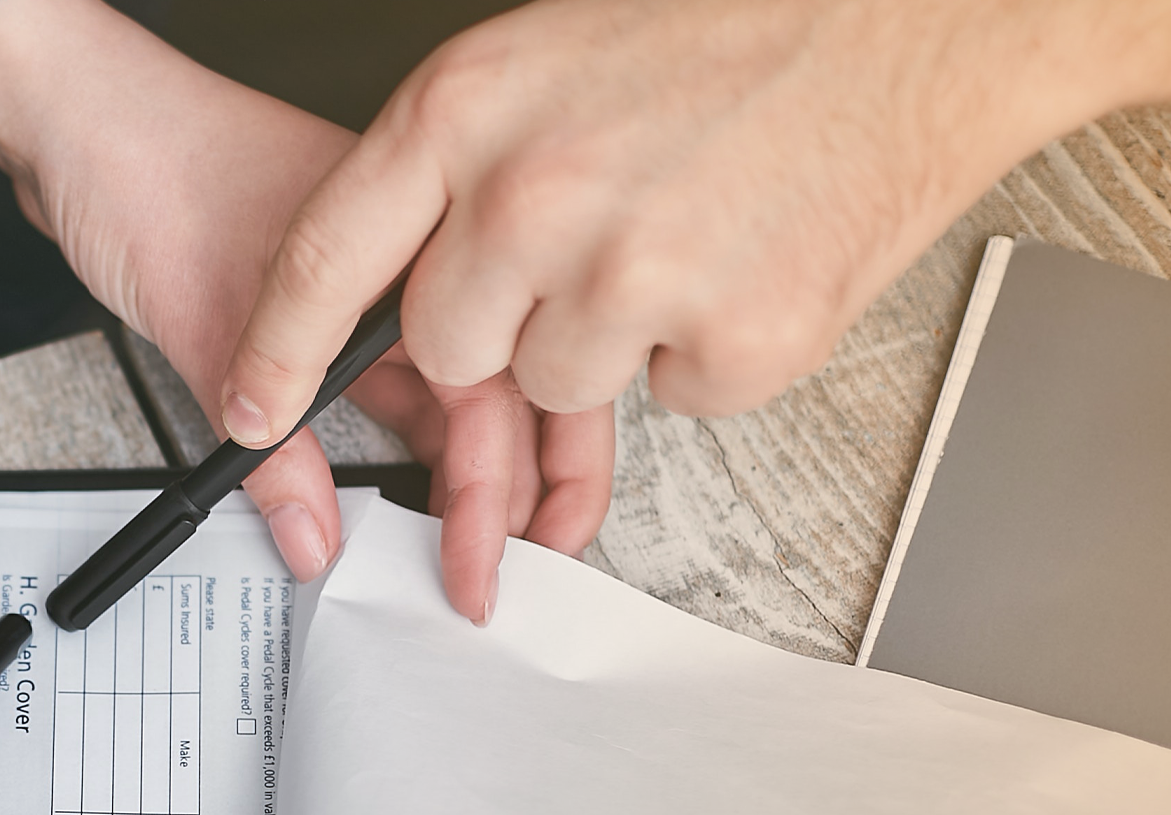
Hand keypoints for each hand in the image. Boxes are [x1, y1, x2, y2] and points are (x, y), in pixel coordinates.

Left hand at [0, 0, 611, 618]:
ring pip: (438, 395)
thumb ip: (270, 453)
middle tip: (503, 573)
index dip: (499, 489)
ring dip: (453, 472)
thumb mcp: (213, 330)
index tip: (487, 561)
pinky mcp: (314, 313)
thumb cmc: (153, 167)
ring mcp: (363, 292)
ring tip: (462, 549)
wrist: (77, 123)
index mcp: (418, 249)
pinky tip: (391, 492)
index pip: (494, 384)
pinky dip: (389, 445)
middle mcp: (404, 270)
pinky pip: (374, 391)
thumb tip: (313, 536)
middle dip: (508, 491)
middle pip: (490, 394)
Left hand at [220, 0, 1170, 617]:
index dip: (275, 350)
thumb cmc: (750, 20)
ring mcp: (632, 278)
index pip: (320, 260)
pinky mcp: (729, 342)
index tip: (250, 408)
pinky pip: (673, 398)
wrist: (933, 21)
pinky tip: (749, 258)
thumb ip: (464, 164)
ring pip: (557, 384)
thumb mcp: (553, 57)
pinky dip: (709, 348)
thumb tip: (405, 269)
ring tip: (690, 227)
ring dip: (613, 335)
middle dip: (502, 319)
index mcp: (468, 110)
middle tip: (592, 241)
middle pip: (448, 345)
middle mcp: (533, 198)